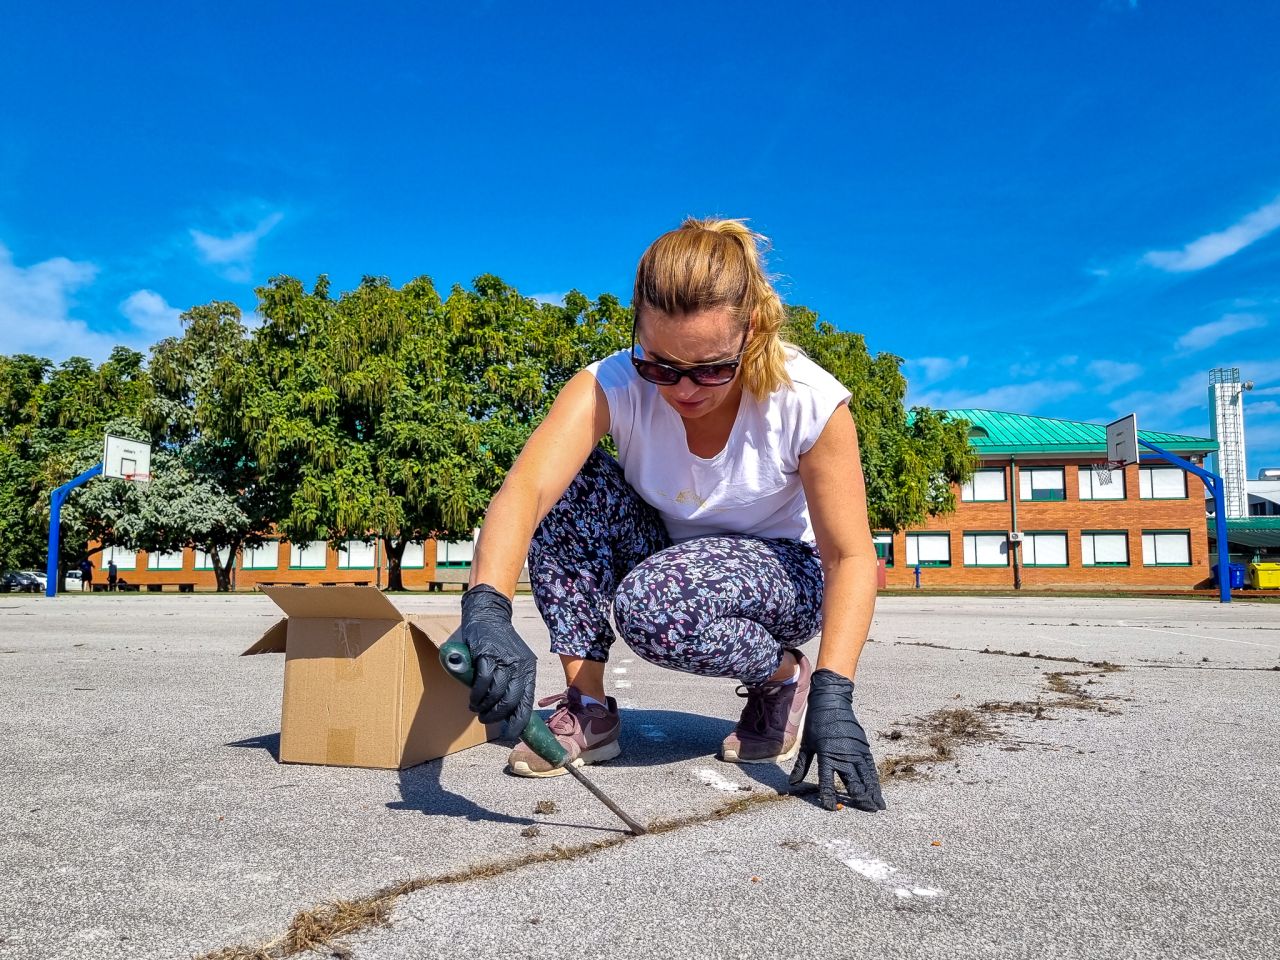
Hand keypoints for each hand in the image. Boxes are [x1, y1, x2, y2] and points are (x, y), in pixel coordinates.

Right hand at [460, 584, 536, 735]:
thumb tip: (510, 713)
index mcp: (529, 670)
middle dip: (496, 716)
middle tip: (486, 718)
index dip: (519, 722)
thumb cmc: (500, 646)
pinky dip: (476, 694)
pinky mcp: (487, 654)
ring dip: (483, 706)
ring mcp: (503, 660)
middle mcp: (519, 666)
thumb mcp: (515, 663)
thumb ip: (513, 684)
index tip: (510, 734)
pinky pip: (482, 682)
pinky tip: (472, 698)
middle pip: (510, 701)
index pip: (527, 702)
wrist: (489, 616)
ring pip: (495, 693)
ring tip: (476, 708)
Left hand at [789, 669, 885, 811]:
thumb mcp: (806, 744)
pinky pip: (871, 768)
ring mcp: (856, 751)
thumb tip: (792, 784)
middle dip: (859, 799)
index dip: (829, 797)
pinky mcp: (864, 747)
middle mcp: (843, 755)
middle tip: (866, 811)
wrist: (832, 702)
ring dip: (872, 792)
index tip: (831, 808)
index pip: (827, 782)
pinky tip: (878, 791)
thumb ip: (801, 765)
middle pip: (853, 782)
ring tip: (877, 807)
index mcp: (826, 755)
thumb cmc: (817, 723)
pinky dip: (875, 780)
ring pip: (866, 777)